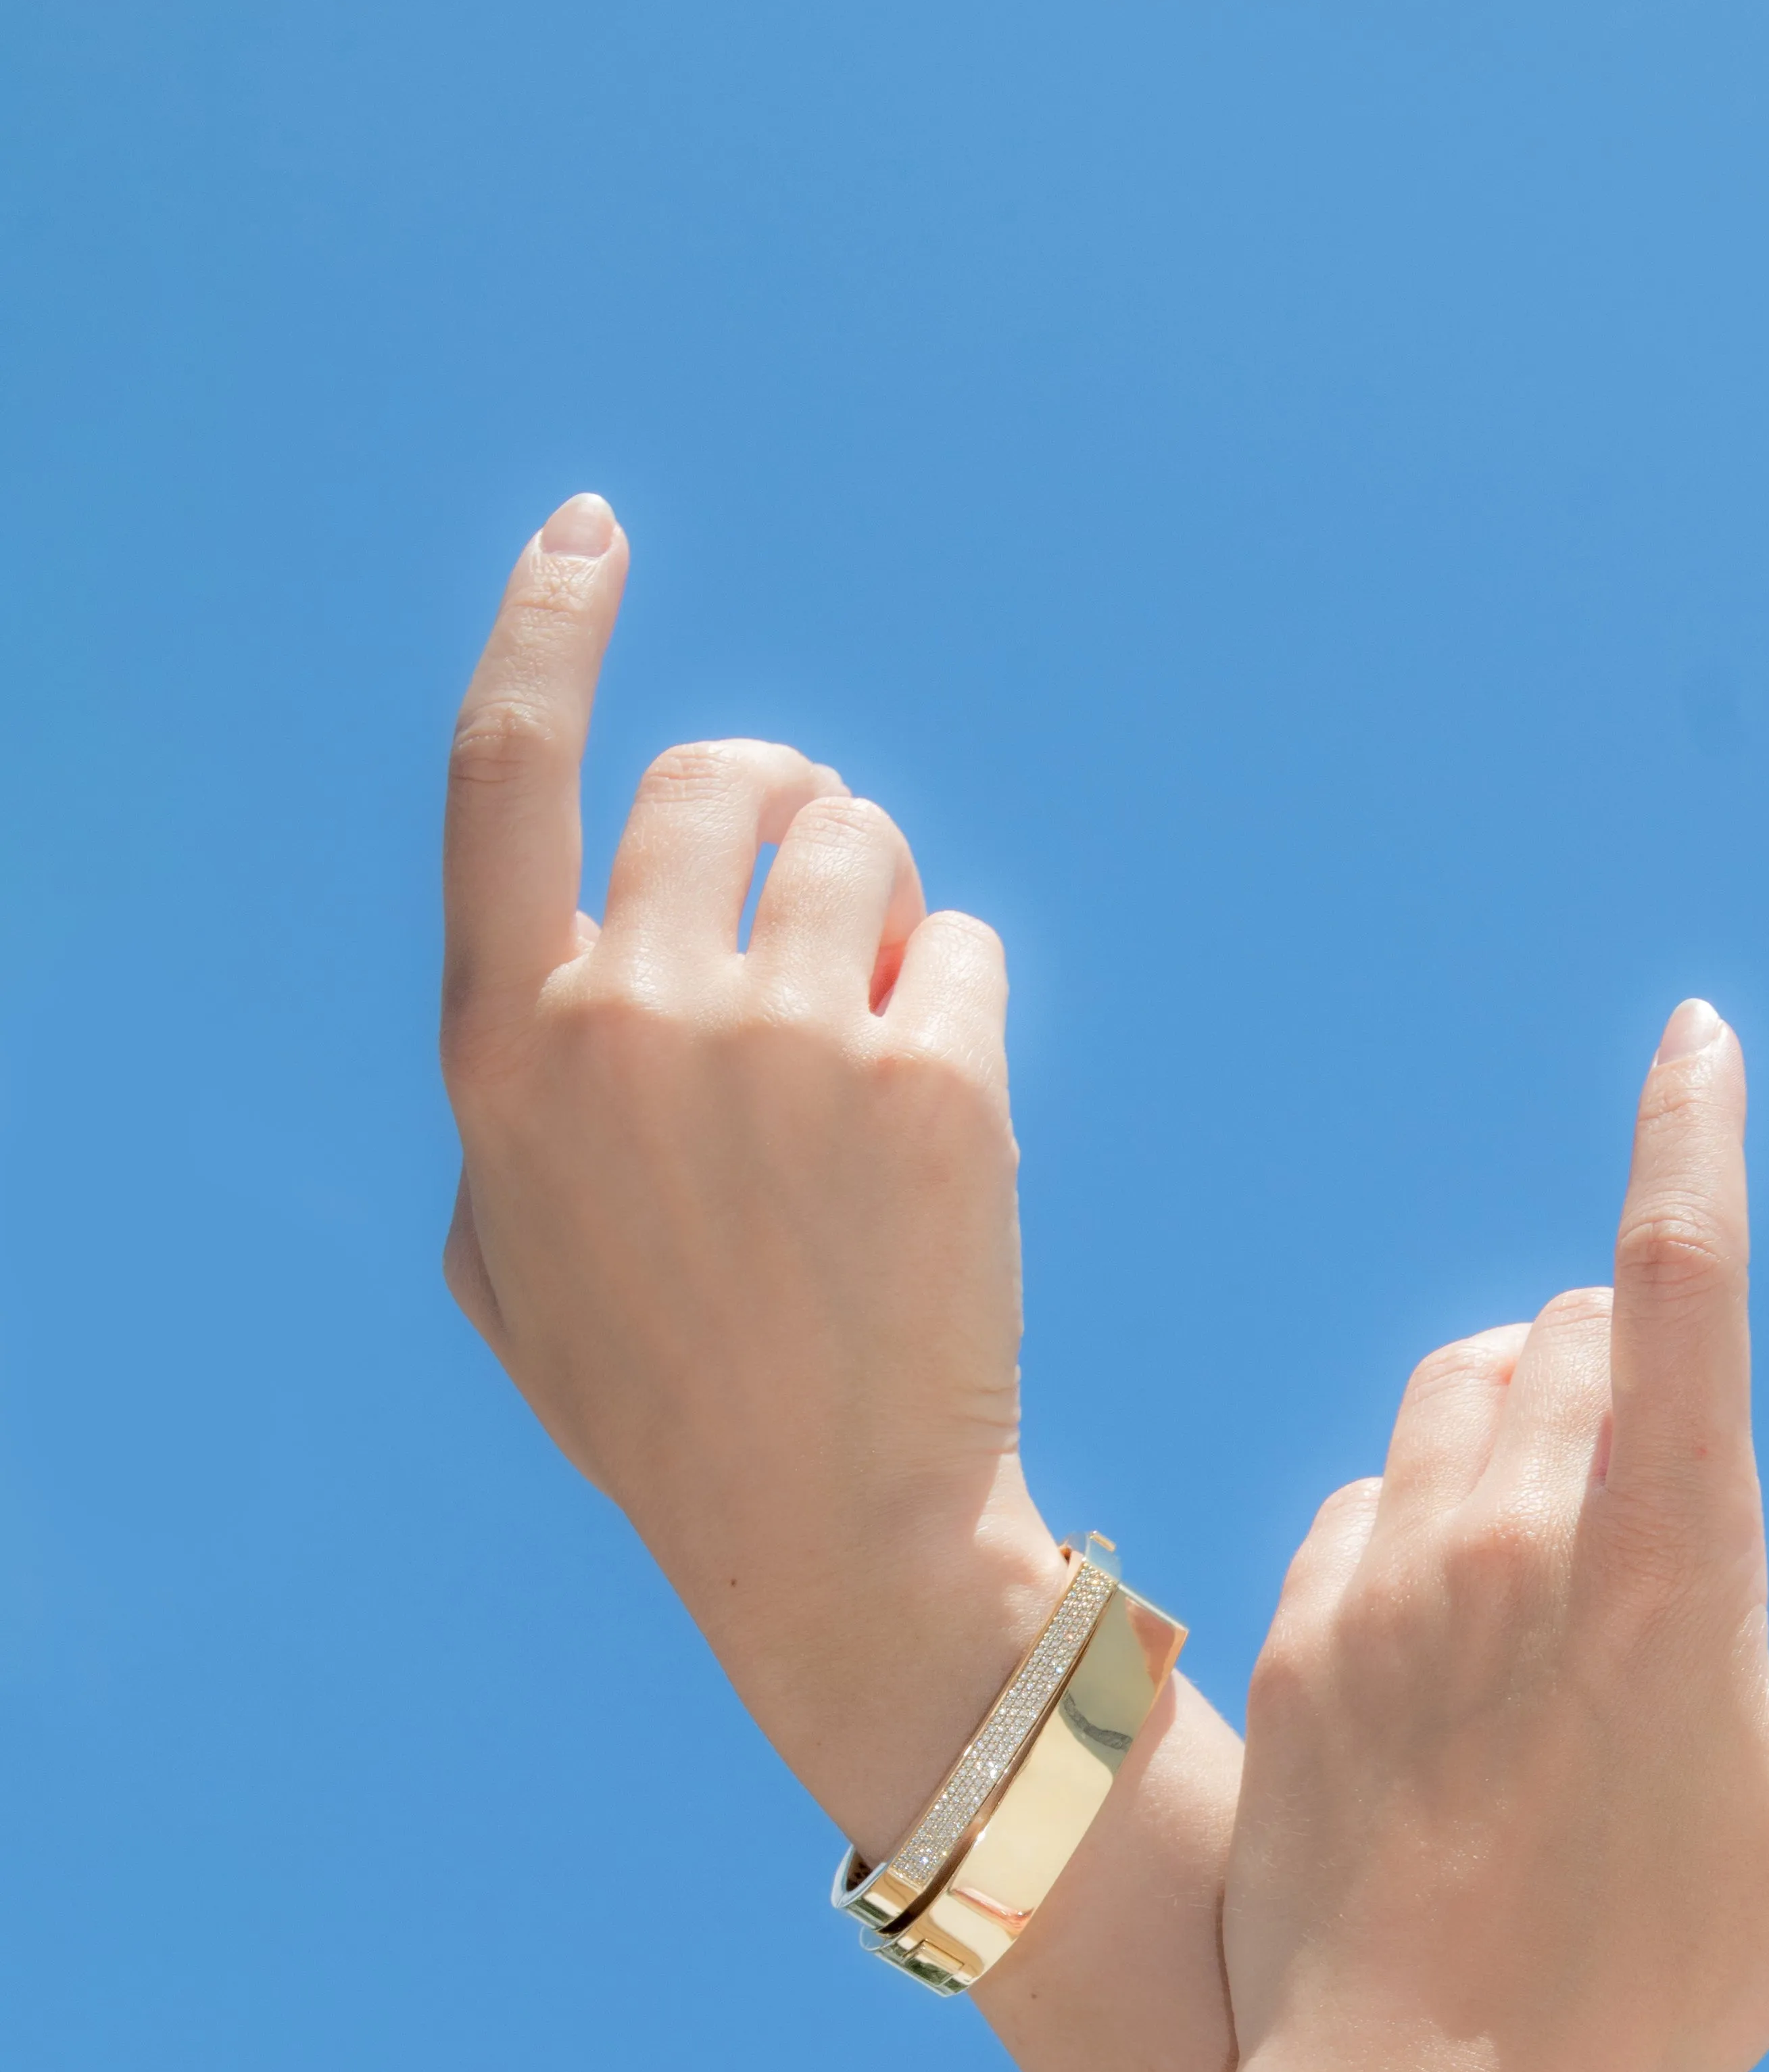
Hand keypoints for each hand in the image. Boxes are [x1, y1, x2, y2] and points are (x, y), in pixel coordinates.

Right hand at [439, 496, 1064, 1856]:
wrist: (834, 1536)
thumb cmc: (669, 1411)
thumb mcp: (511, 1272)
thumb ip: (513, 1107)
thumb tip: (553, 983)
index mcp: (508, 1051)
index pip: (504, 774)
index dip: (546, 629)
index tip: (592, 535)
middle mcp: (629, 1015)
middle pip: (721, 782)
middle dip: (782, 814)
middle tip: (819, 912)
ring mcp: (783, 1039)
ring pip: (860, 847)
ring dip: (877, 915)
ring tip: (872, 1061)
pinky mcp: (930, 1078)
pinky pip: (961, 948)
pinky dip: (955, 1008)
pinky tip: (937, 1133)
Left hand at [1123, 999, 1768, 2071]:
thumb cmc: (1664, 1991)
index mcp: (1669, 1557)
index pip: (1680, 1281)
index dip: (1692, 1139)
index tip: (1695, 1042)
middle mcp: (1516, 1532)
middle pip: (1562, 1332)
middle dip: (1619, 1360)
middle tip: (1653, 1487)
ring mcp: (1390, 1576)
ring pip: (1451, 1394)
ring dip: (1514, 1420)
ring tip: (1553, 1555)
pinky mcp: (1301, 1632)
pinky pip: (1363, 1499)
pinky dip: (1419, 1519)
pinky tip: (1450, 1629)